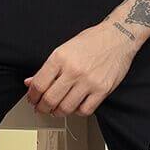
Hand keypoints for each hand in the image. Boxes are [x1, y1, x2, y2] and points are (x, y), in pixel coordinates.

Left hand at [24, 20, 138, 116]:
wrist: (118, 37)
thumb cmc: (92, 41)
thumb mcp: (64, 49)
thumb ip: (47, 68)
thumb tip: (31, 82)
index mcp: (60, 57)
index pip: (39, 84)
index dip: (32, 96)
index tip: (32, 99)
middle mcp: (73, 70)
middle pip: (50, 99)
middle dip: (42, 108)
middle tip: (41, 108)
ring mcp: (89, 81)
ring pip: (66, 108)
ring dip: (58, 112)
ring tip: (57, 110)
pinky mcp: (102, 89)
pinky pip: (85, 110)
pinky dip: (77, 112)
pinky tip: (75, 106)